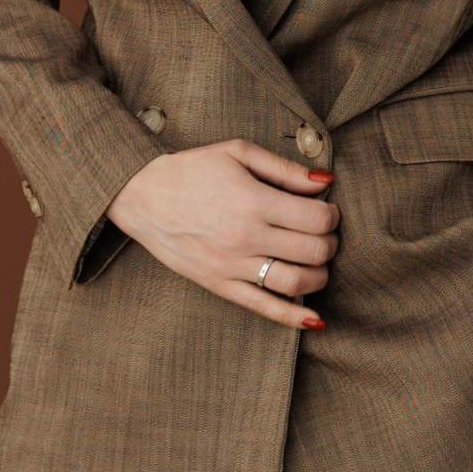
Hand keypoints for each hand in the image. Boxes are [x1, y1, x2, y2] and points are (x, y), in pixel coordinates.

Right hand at [107, 139, 338, 328]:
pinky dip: (294, 318)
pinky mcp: (219, 284)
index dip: (332, 215)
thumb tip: (326, 183)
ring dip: (320, 275)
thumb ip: (284, 168)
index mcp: (254, 201)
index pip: (318, 219)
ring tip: (316, 262)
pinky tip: (314, 319)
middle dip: (330, 243)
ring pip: (296, 283)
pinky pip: (263, 307)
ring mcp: (232, 265)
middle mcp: (246, 237)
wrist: (140, 196)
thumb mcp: (236, 152)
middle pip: (314, 251)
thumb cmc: (190, 170)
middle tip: (324, 234)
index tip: (326, 210)